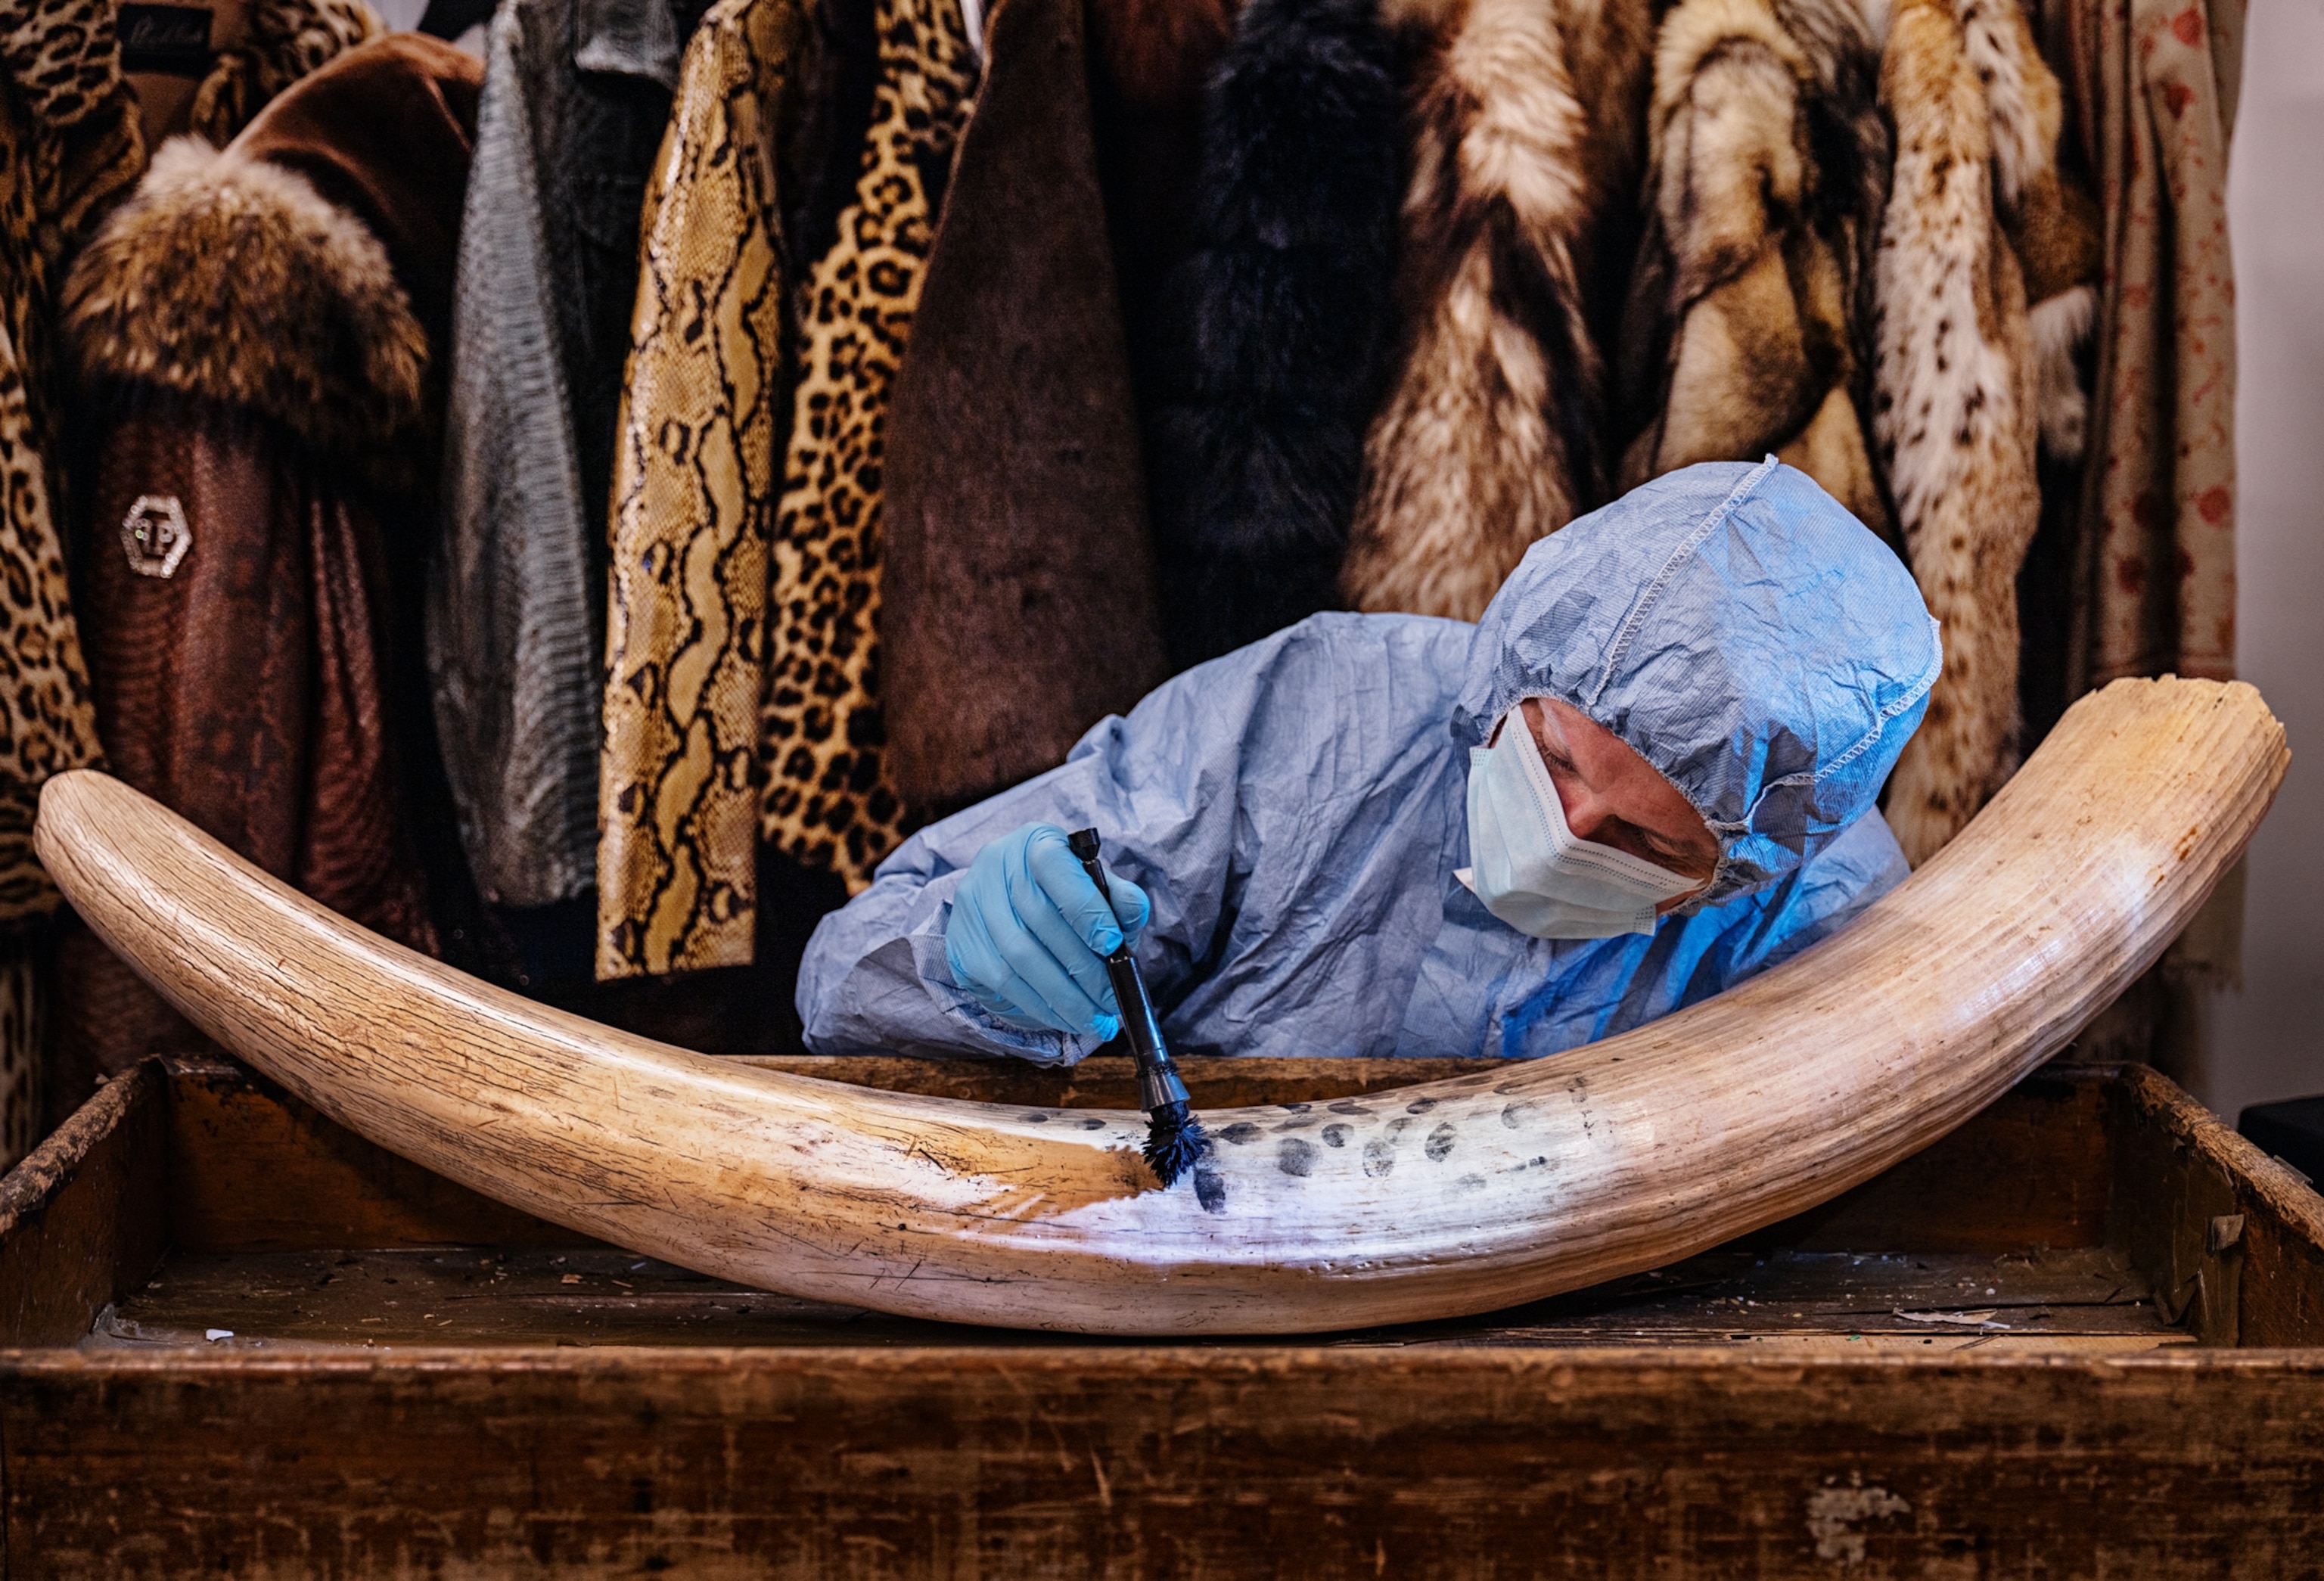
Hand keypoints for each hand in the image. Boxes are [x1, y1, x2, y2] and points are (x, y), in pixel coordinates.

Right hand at [944, 823, 1151, 1037]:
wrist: (1010, 902)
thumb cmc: (1066, 894)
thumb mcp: (1098, 888)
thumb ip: (1120, 898)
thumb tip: (1131, 915)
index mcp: (1035, 841)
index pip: (1054, 866)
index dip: (1084, 907)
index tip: (1112, 945)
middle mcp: (996, 865)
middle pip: (1038, 921)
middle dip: (1083, 969)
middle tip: (1113, 1000)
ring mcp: (973, 905)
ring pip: (1018, 957)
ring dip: (1064, 997)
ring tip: (1095, 1020)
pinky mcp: (962, 943)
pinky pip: (1003, 982)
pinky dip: (1040, 1007)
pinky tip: (1067, 1019)